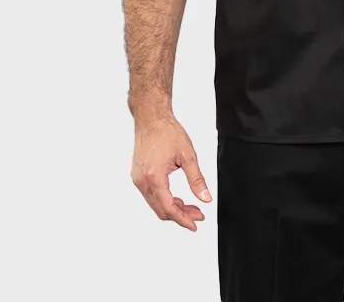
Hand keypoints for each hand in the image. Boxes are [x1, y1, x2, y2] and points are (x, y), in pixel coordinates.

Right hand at [131, 114, 211, 231]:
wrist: (151, 118)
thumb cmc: (167, 131)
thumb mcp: (187, 155)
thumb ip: (197, 179)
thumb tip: (205, 198)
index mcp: (154, 177)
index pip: (168, 207)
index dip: (183, 219)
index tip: (195, 224)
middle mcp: (141, 181)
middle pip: (161, 209)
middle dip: (180, 215)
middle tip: (198, 214)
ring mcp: (137, 179)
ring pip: (155, 204)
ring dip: (173, 208)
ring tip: (191, 207)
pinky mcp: (137, 176)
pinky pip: (151, 196)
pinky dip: (164, 200)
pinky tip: (177, 199)